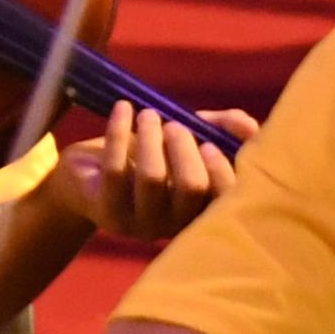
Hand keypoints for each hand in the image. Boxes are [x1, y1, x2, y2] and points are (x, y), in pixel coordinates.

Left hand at [50, 100, 257, 239]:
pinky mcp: (106, 211)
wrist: (83, 178)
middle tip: (174, 125)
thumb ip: (219, 130)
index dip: (223, 168)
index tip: (208, 141)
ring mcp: (139, 223)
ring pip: (152, 178)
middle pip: (191, 187)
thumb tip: (251, 126)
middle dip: (184, 148)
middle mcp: (174, 225)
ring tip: (147, 114)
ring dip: (151, 137)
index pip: (225, 201)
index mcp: (198, 210)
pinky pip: (115, 168)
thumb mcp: (183, 142)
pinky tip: (122, 108)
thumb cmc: (143, 157)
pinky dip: (119, 132)